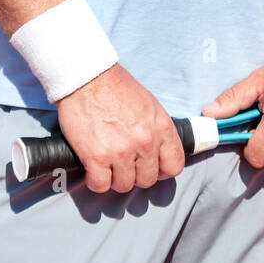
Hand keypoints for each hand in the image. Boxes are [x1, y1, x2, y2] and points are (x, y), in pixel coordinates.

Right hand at [57, 64, 184, 193]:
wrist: (88, 77)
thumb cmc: (117, 88)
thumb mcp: (150, 105)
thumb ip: (156, 130)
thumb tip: (158, 151)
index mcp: (161, 127)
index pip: (174, 166)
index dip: (162, 170)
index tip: (151, 167)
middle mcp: (145, 141)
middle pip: (148, 180)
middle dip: (135, 174)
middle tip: (124, 163)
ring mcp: (121, 151)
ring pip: (124, 185)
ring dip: (114, 178)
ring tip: (107, 164)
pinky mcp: (96, 157)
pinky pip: (100, 185)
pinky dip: (95, 180)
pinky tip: (93, 168)